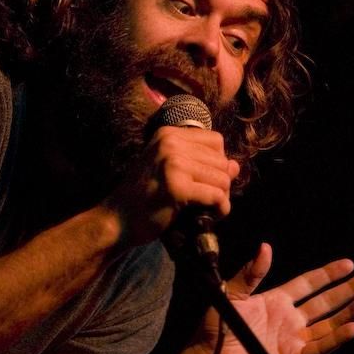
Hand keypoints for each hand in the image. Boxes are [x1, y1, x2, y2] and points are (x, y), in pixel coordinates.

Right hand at [102, 126, 239, 246]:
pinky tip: (211, 217)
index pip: (215, 141)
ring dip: (221, 198)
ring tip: (208, 209)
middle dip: (221, 183)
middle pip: (221, 160)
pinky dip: (220, 209)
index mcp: (168, 134)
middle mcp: (171, 143)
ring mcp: (173, 163)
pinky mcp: (177, 187)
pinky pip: (216, 195)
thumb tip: (236, 166)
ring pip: (222, 178)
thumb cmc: (144, 196)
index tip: (206, 181)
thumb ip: (200, 163)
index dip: (217, 163)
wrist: (117, 219)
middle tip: (209, 200)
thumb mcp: (169, 170)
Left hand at [197, 244, 353, 353]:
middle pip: (326, 301)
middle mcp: (290, 318)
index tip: (348, 264)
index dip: (328, 274)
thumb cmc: (217, 324)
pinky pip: (320, 348)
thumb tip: (265, 247)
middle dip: (349, 290)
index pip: (309, 284)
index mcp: (277, 300)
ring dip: (350, 312)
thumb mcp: (232, 293)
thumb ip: (251, 273)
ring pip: (329, 323)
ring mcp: (293, 339)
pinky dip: (337, 338)